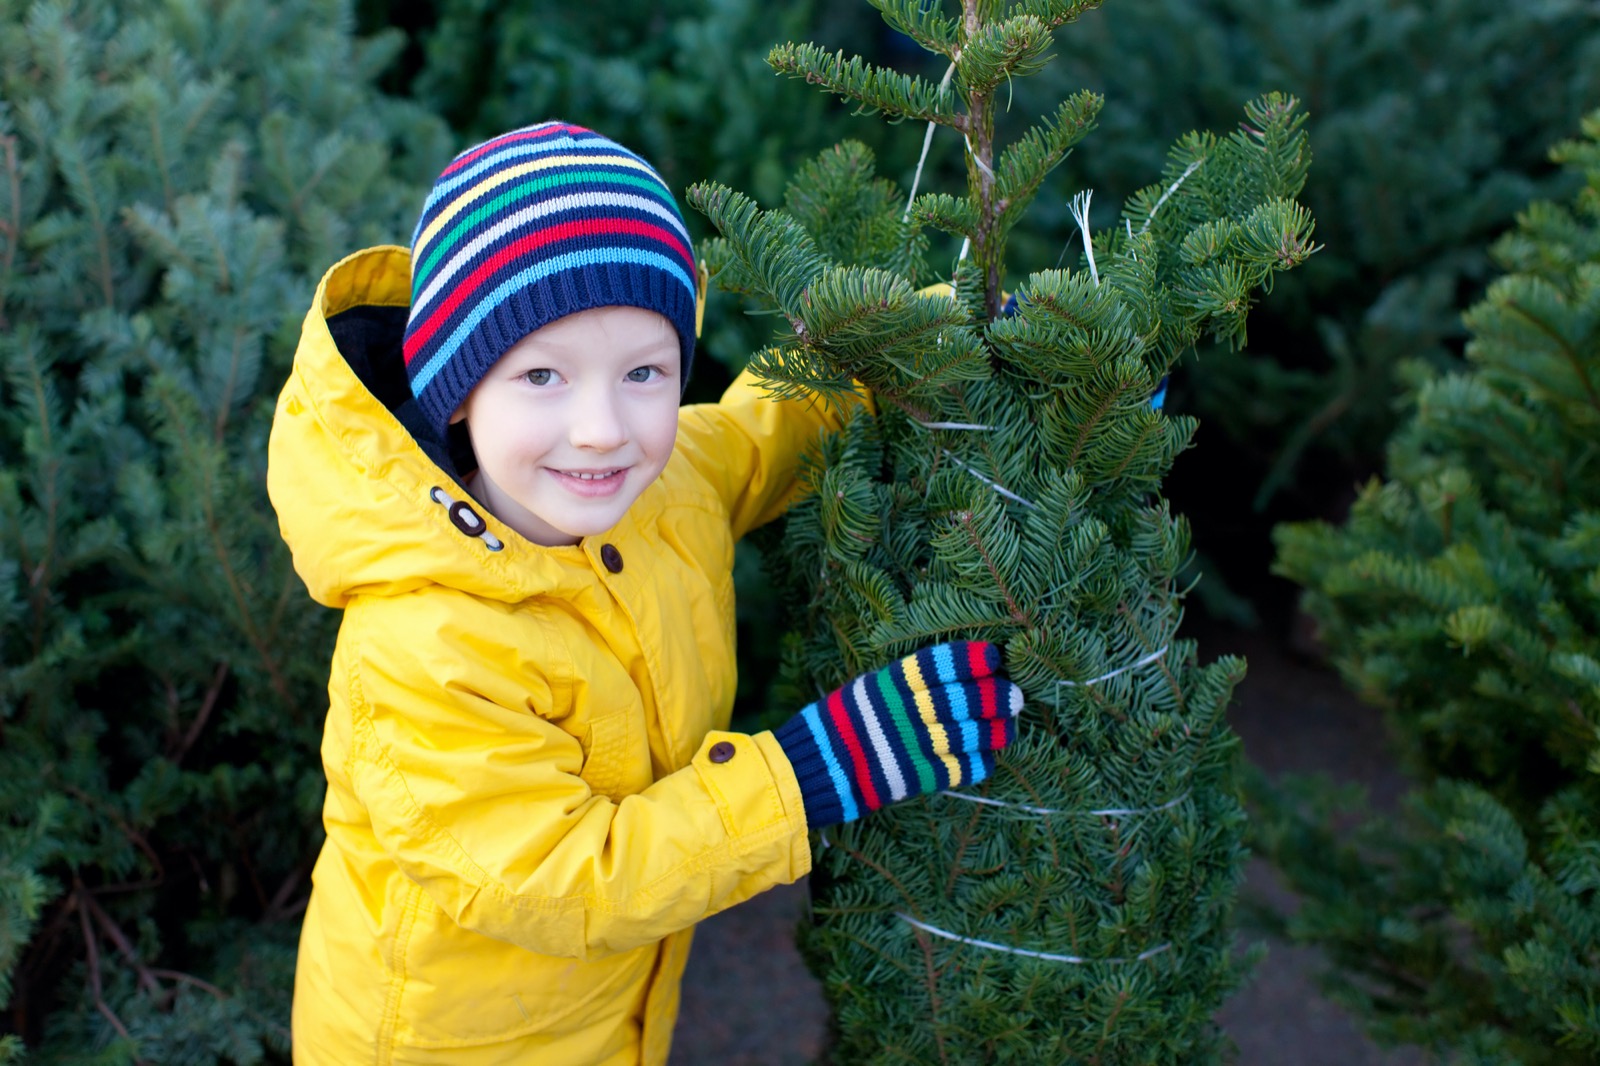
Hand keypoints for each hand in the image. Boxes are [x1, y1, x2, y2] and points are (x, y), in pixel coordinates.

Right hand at [772, 641, 1022, 828]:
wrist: (808, 772)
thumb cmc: (836, 727)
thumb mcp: (863, 692)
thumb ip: (900, 685)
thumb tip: (947, 676)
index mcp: (887, 685)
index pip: (938, 664)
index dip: (970, 659)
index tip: (994, 657)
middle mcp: (900, 713)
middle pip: (960, 699)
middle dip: (994, 696)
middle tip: (1016, 696)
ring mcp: (908, 746)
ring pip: (966, 735)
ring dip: (994, 731)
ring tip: (1009, 727)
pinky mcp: (911, 778)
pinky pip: (956, 769)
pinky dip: (977, 763)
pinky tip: (987, 758)